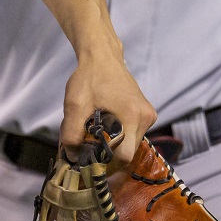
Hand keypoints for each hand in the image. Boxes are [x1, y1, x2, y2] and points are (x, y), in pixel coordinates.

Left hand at [61, 41, 154, 165]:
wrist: (102, 56)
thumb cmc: (88, 78)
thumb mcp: (74, 105)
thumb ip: (71, 133)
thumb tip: (72, 158)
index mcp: (133, 118)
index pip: (125, 156)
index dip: (107, 165)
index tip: (91, 164)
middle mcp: (146, 118)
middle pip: (128, 151)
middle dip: (108, 155)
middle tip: (89, 149)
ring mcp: (148, 115)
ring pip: (131, 143)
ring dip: (114, 144)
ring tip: (95, 134)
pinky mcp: (146, 112)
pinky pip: (133, 133)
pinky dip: (119, 135)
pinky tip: (104, 126)